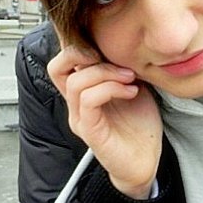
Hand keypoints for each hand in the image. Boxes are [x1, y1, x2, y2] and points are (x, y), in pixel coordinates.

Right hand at [47, 45, 161, 199]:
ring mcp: (80, 119)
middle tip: (111, 55)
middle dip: (81, 52)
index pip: (63, 61)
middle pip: (56, 67)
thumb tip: (126, 42)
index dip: (78, 45)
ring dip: (106, 73)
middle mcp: (75, 104)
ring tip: (130, 77)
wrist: (146, 161)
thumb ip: (121, 67)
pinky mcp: (91, 132)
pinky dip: (111, 89)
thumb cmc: (139, 125)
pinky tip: (132, 91)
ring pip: (77, 83)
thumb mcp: (132, 86)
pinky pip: (89, 101)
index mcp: (83, 92)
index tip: (109, 44)